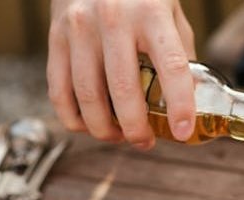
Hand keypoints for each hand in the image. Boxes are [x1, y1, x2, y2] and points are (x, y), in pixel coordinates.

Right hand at [47, 0, 195, 149]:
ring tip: (118, 136)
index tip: (183, 132)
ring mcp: (79, 27)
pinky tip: (89, 125)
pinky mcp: (55, 36)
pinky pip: (59, 90)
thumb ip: (178, 53)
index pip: (171, 66)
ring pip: (87, 96)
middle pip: (123, 90)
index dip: (179, 104)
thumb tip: (187, 100)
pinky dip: (73, 117)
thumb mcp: (170, 12)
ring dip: (104, 129)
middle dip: (135, 128)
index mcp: (151, 13)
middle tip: (144, 142)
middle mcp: (113, 19)